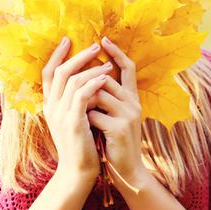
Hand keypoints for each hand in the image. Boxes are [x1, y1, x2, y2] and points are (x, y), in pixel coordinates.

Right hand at [41, 37, 113, 182]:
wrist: (78, 171)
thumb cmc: (81, 144)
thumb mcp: (74, 118)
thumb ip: (75, 100)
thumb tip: (86, 78)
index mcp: (50, 105)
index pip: (48, 73)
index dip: (57, 55)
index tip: (68, 40)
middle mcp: (51, 107)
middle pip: (60, 72)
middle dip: (78, 56)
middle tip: (95, 46)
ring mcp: (60, 115)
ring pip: (72, 81)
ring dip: (91, 69)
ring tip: (108, 64)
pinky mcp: (73, 123)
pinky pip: (82, 96)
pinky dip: (93, 83)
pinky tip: (106, 78)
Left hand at [85, 36, 149, 191]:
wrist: (126, 170)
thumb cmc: (114, 141)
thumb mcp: (113, 115)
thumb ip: (106, 97)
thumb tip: (88, 76)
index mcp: (132, 98)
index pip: (127, 67)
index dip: (116, 52)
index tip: (103, 39)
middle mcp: (133, 103)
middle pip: (104, 79)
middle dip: (86, 86)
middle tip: (77, 99)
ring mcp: (128, 115)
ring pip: (96, 95)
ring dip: (83, 105)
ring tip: (82, 118)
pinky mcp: (119, 128)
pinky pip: (93, 114)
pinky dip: (85, 121)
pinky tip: (88, 131)